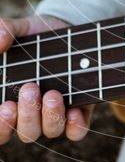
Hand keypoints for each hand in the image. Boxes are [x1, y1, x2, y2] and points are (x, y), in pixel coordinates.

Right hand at [0, 14, 94, 144]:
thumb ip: (6, 30)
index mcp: (11, 101)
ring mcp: (56, 113)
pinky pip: (77, 130)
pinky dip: (75, 125)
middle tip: (30, 88)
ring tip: (52, 94)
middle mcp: (32, 113)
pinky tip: (74, 110)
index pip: (1, 130)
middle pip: (26, 132)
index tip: (5, 107)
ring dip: (50, 117)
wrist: (67, 29)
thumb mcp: (20, 29)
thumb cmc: (35, 35)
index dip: (1, 126)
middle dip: (27, 115)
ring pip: (51, 131)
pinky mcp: (80, 110)